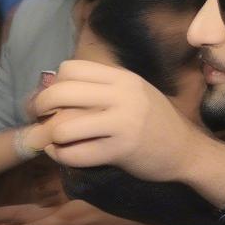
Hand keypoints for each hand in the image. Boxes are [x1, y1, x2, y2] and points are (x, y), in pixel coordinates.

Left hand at [32, 60, 201, 182]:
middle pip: (60, 93)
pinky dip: (60, 155)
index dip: (53, 83)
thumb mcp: (130, 92)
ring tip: (48, 139)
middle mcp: (121, 96)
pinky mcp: (121, 151)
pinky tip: (59, 153)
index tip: (52, 98)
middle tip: (37, 117)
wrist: (187, 151)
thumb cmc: (152, 120)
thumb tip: (51, 86)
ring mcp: (122, 124)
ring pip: (63, 127)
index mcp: (121, 77)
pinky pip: (76, 154)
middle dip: (40, 106)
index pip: (70, 68)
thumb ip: (99, 87)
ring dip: (47, 135)